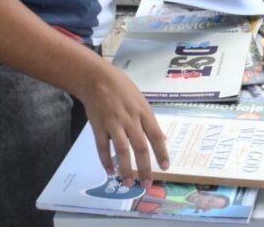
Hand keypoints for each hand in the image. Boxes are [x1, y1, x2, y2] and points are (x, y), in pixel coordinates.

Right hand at [76, 61, 169, 187]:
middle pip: (140, 146)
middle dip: (144, 167)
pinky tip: (109, 171)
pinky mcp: (98, 126)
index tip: (166, 167)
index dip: (161, 152)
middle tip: (146, 183)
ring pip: (121, 150)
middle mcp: (130, 119)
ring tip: (127, 182)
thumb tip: (162, 138)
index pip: (155, 135)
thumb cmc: (122, 88)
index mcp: (143, 112)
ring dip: (125, 168)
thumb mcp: (141, 101)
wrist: (97, 79)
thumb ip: (150, 121)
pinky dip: (106, 160)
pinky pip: (102, 147)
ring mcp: (113, 123)